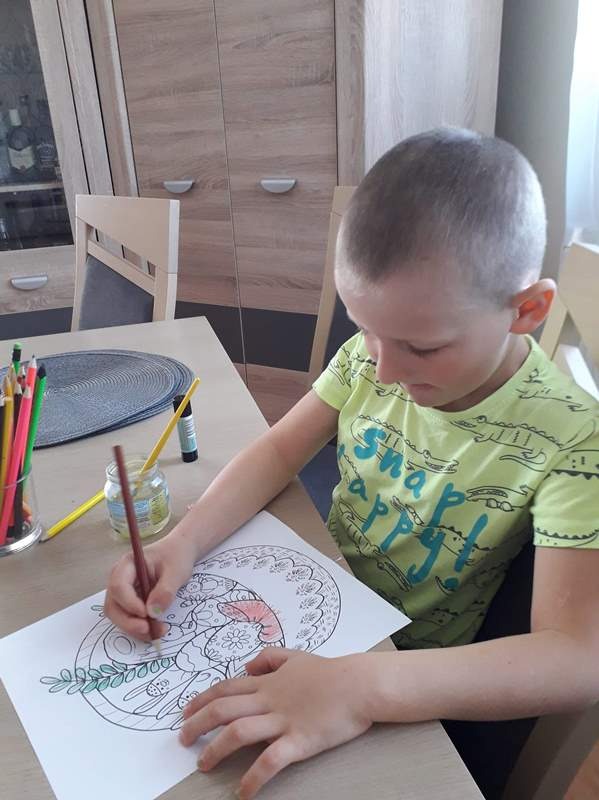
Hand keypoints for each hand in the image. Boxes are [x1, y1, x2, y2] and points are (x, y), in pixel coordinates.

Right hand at [104, 532, 196, 638]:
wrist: (179, 552)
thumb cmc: (176, 556)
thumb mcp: (176, 571)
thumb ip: (165, 591)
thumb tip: (153, 612)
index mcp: (128, 564)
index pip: (118, 586)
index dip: (129, 603)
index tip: (146, 614)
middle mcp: (119, 578)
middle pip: (113, 605)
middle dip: (128, 622)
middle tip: (149, 630)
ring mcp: (123, 591)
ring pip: (118, 615)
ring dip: (134, 628)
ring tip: (157, 631)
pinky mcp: (129, 602)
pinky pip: (128, 618)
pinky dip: (139, 627)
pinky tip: (155, 630)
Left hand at [179, 648, 373, 798]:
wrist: (359, 685)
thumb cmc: (330, 672)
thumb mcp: (296, 656)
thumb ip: (270, 657)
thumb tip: (247, 665)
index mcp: (268, 682)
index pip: (226, 688)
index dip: (201, 700)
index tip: (185, 713)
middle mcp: (269, 700)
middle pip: (223, 710)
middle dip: (197, 725)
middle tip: (182, 741)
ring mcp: (283, 721)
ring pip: (239, 733)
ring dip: (216, 750)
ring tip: (203, 765)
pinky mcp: (299, 741)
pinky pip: (270, 761)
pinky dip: (254, 778)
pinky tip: (243, 792)